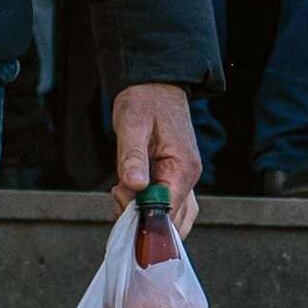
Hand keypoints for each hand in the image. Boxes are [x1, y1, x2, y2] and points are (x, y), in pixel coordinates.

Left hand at [111, 83, 201, 241]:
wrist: (155, 86)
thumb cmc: (144, 101)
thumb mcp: (132, 124)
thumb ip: (132, 156)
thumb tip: (134, 186)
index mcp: (182, 167)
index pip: (168, 209)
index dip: (144, 216)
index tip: (120, 202)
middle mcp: (188, 177)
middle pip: (174, 221)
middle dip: (143, 219)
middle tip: (118, 195)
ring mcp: (184, 179)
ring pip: (172, 217)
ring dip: (145, 215)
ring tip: (121, 193)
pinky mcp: (175, 178)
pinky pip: (168, 205)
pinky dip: (148, 208)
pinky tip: (129, 195)